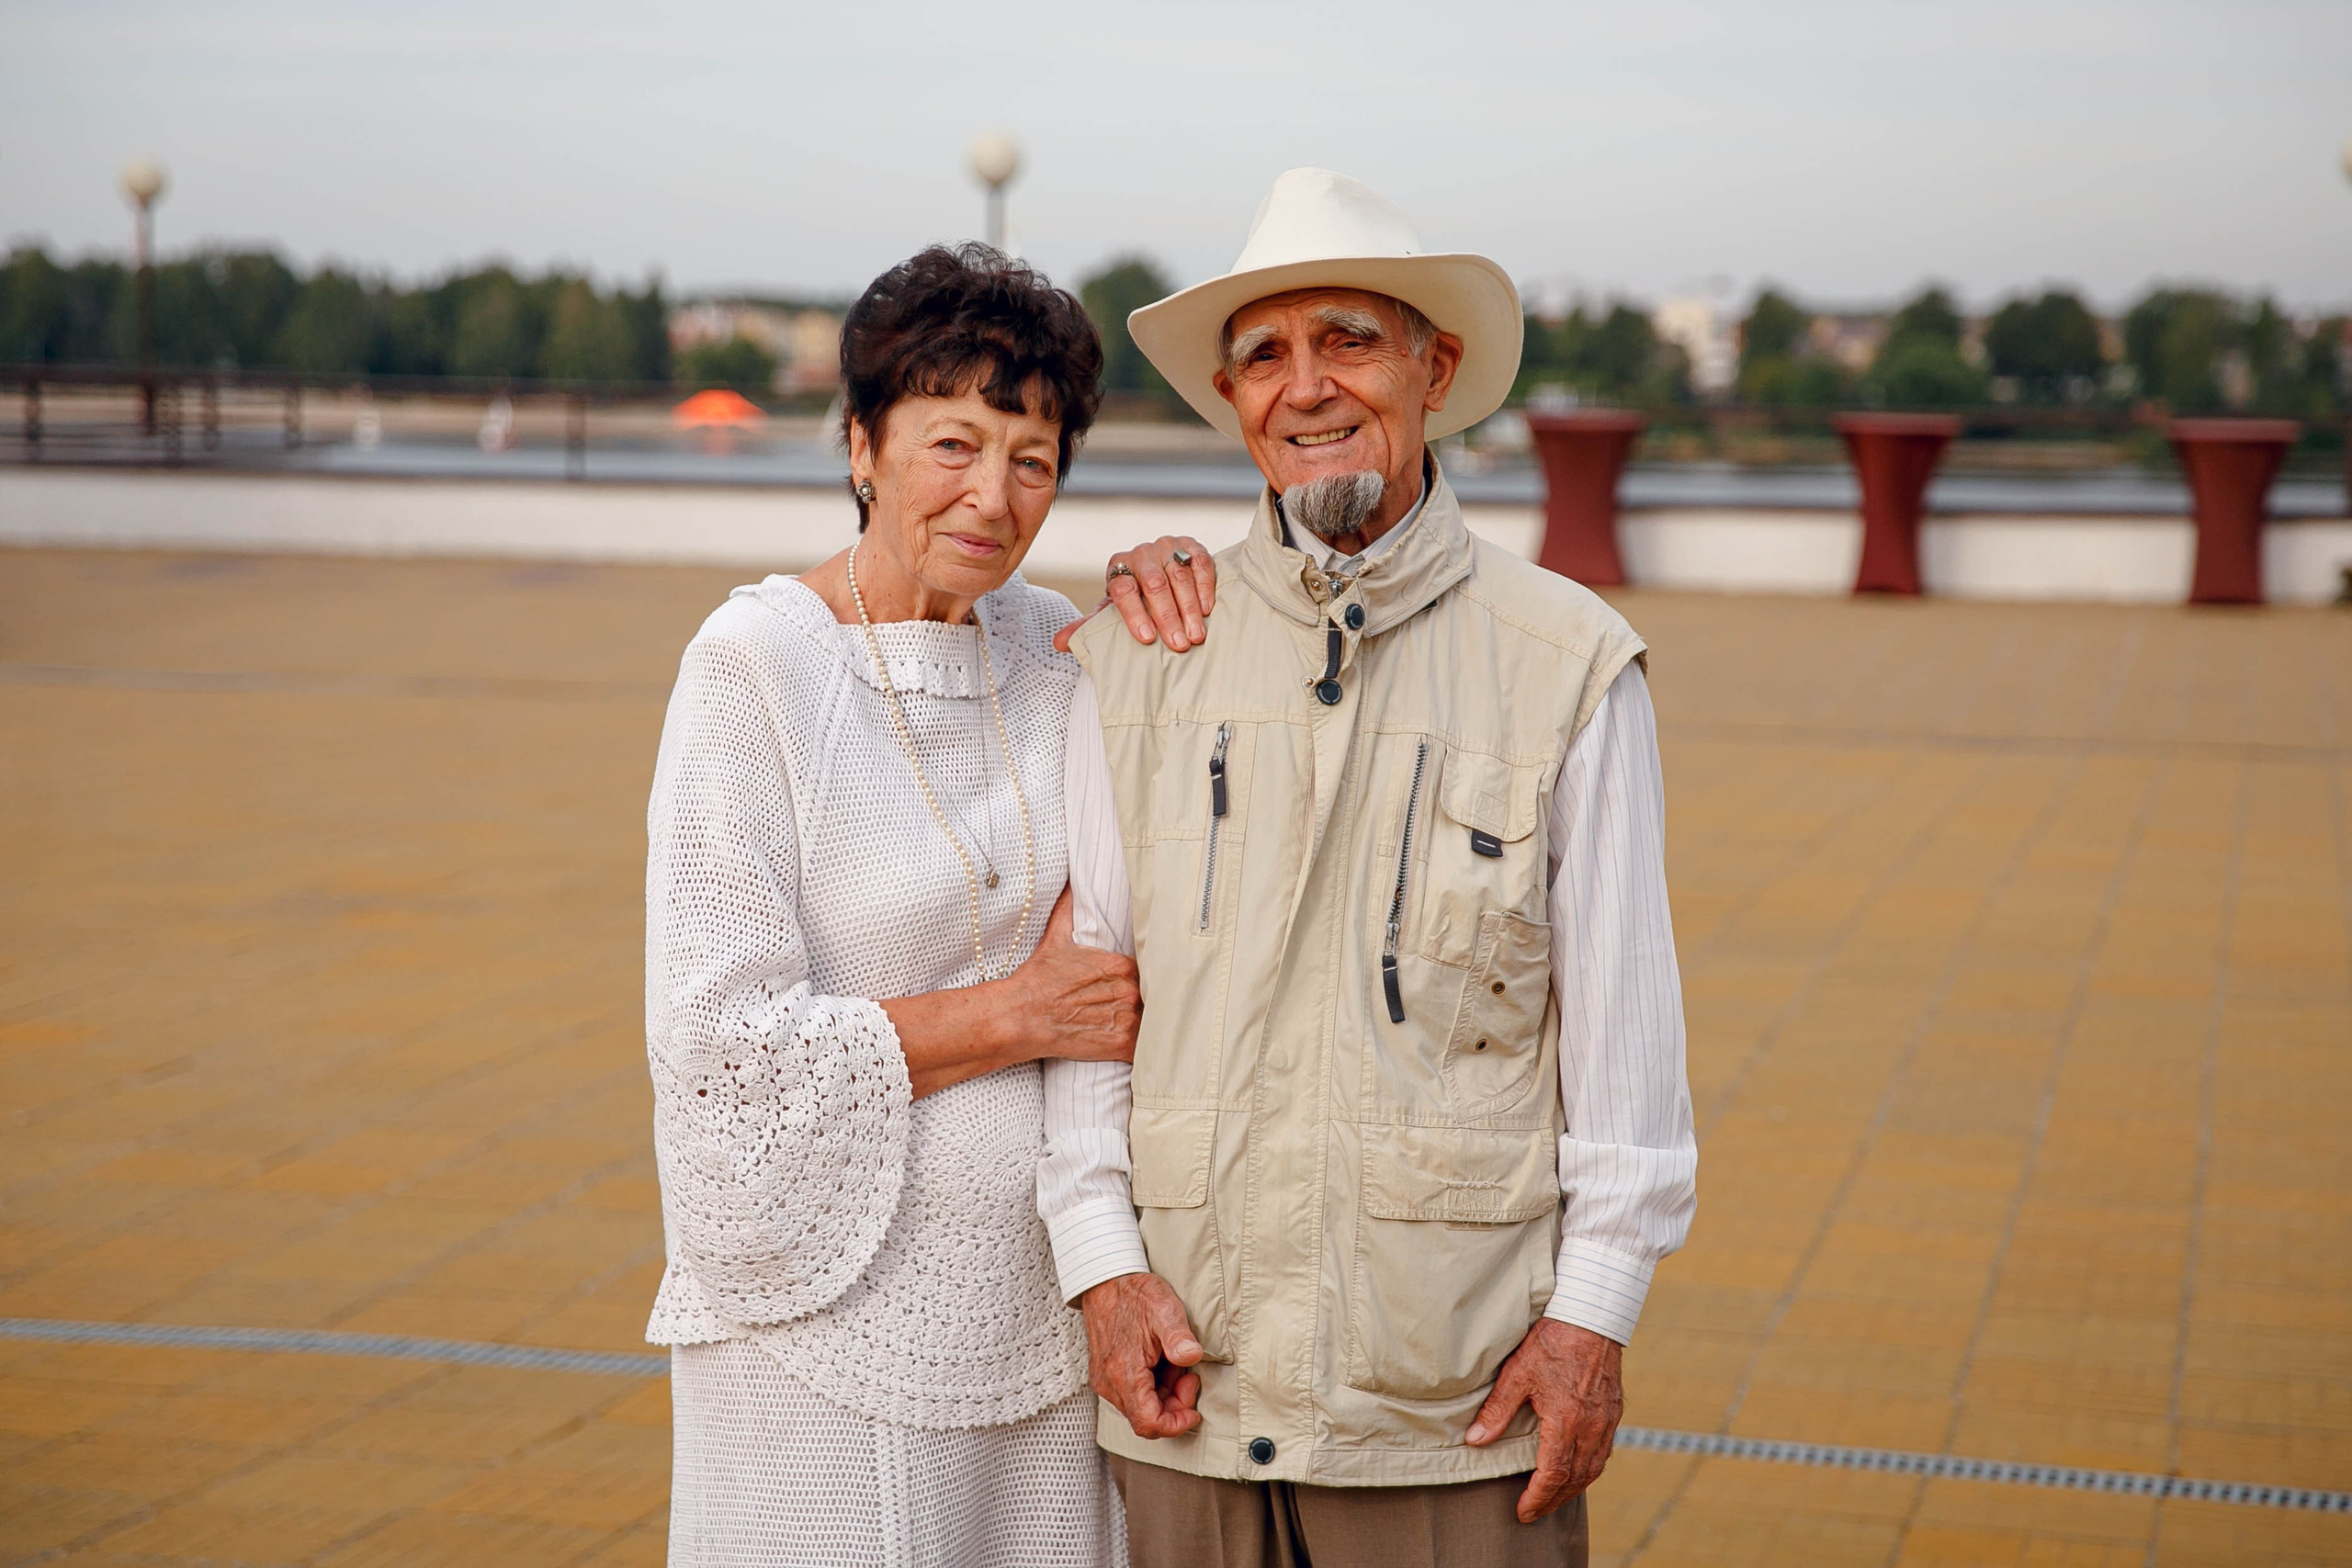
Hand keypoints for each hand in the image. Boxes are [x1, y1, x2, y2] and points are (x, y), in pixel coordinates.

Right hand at [996, 888, 1138, 1064]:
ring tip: (1146, 1027)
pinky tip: (1145, 1048)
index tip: (1141, 985)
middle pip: (1153, 996)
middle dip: (1147, 1001)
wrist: (1021, 1016)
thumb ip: (1068, 911)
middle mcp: (1126, 990)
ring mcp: (1125, 1018)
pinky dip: (1148, 1050)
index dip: (1146, 979)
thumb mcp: (1055, 938)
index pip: (1149, 970)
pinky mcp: (1120, 1045)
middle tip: (1142, 1006)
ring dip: (1151, 1024)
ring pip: (1153, 1021)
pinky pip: (1147, 1049)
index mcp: (1119, 965)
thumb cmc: (1038, 979)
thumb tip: (1072, 885)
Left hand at [1052, 535, 1217, 652]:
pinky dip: (1205, 586)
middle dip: (1167, 617)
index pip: (1123, 589)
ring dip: (1189, 608)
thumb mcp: (1113, 611)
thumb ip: (1090, 626)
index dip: (1134, 614)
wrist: (1161, 573)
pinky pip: (1200, 563)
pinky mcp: (1192, 545)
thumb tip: (1059, 643)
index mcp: (1118, 567)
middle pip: (1154, 584)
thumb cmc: (1135, 599)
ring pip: (1179, 576)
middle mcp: (1141, 554)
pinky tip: (1207, 609)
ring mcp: (1167, 547)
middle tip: (1179, 644)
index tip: (1146, 639)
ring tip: (1196, 635)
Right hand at [1079, 1272, 1203, 1438]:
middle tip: (1188, 1376)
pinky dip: (1152, 1386)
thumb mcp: (1164, 1309)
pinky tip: (1161, 1362)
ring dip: (1164, 1394)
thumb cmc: (1134, 1294)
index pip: (1148, 1423)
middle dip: (1174, 1405)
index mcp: (1124, 1372)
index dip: (1175, 1424)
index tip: (1193, 1409)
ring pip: (1140, 1408)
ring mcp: (1105, 1379)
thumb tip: (1192, 1356)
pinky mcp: (1105, 1374)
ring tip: (1174, 1363)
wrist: (1105, 1280)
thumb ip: (1178, 1336)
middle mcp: (1109, 1383)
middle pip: (1146, 1418)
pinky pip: (1132, 1395)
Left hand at [1464, 1319, 1624, 1522]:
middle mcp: (1591, 1427)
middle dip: (1553, 1500)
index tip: (1523, 1511)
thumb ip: (1497, 1410)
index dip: (1537, 1497)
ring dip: (1572, 1488)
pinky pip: (1603, 1453)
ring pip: (1593, 1469)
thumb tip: (1475, 1440)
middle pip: (1574, 1478)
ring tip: (1552, 1498)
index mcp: (1566, 1421)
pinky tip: (1576, 1470)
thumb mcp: (1518, 1373)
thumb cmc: (1553, 1341)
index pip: (1552, 1474)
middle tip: (1534, 1511)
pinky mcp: (1613, 1412)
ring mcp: (1606, 1421)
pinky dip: (1589, 1469)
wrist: (1590, 1316)